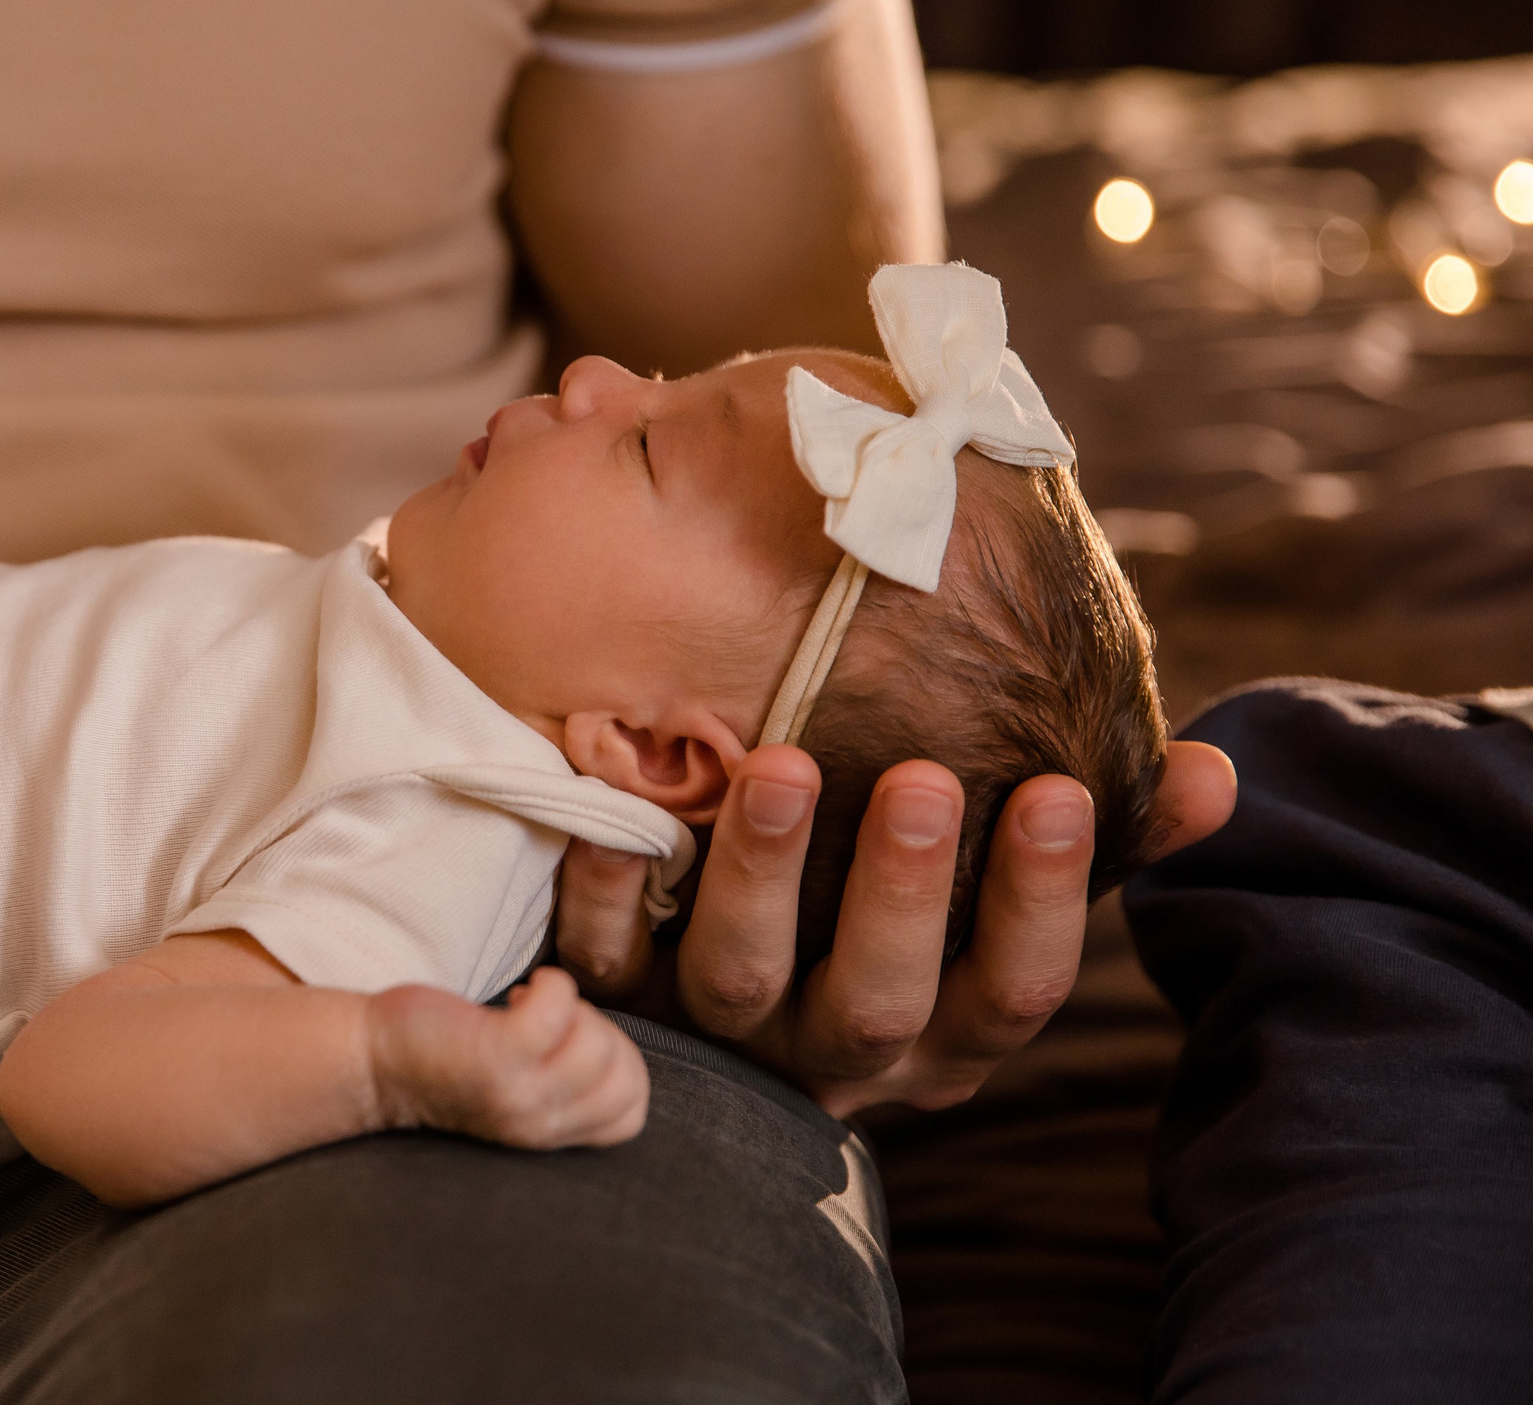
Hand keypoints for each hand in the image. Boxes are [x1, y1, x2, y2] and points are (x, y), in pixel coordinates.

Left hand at [365, 967, 648, 1148]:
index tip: (566, 1044)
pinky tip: (517, 994)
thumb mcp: (521, 1089)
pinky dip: (550, 986)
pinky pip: (559, 1009)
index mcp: (550, 1135)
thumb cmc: (449, 1061)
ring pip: (599, 1046)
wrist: (370, 1064)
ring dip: (573, 1007)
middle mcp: (540, 1125)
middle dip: (602, 1033)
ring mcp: (520, 1095)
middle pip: (626, 1079)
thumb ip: (567, 1083)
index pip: (632, 1115)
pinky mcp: (495, 1058)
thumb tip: (611, 1042)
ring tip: (528, 1008)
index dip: (616, 1065)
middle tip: (550, 1023)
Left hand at [554, 740, 1237, 1115]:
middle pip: (877, 999)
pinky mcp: (620, 1004)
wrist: (717, 994)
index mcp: (944, 1029)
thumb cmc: (893, 902)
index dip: (1041, 900)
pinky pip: (603, 964)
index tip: (1061, 789)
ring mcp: (722, 1036)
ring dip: (760, 876)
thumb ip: (1108, 830)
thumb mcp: (1001, 882)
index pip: (1010, 990)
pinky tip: (615, 817)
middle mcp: (836, 1048)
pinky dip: (604, 896)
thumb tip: (1213, 772)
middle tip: (926, 780)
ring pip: (739, 981)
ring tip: (781, 768)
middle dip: (905, 894)